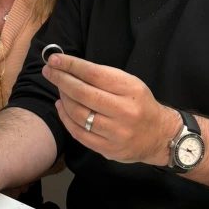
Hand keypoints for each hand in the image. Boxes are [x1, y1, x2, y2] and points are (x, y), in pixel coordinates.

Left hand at [42, 53, 179, 164]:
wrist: (159, 136)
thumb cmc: (141, 104)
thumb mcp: (130, 84)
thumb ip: (104, 77)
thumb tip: (70, 67)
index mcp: (131, 90)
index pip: (95, 74)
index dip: (71, 66)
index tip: (54, 59)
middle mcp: (124, 112)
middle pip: (84, 94)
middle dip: (62, 80)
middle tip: (49, 71)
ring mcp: (115, 133)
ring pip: (79, 114)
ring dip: (63, 98)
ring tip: (59, 88)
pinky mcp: (108, 149)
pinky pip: (79, 133)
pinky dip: (66, 118)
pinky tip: (61, 106)